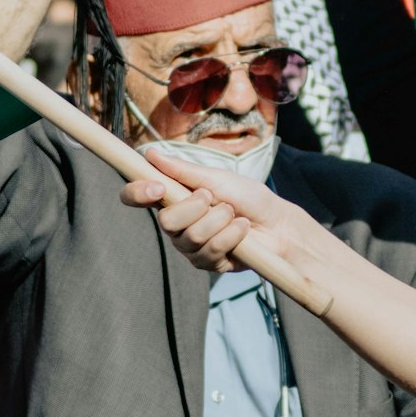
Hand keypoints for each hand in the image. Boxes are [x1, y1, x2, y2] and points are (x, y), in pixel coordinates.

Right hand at [120, 150, 300, 271]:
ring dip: (219, 220)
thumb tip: (151, 153)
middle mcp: (176, 224)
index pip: (138, 197)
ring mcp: (190, 246)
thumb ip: (183, 170)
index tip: (156, 187)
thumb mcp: (216, 178)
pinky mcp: (207, 263)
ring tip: (233, 213)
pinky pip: (211, 251)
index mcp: (173, 198)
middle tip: (214, 198)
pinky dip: (231, 235)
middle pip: (166, 221)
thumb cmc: (247, 197)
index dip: (137, 192)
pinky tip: (242, 230)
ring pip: (192, 236)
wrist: (277, 223)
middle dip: (196, 207)